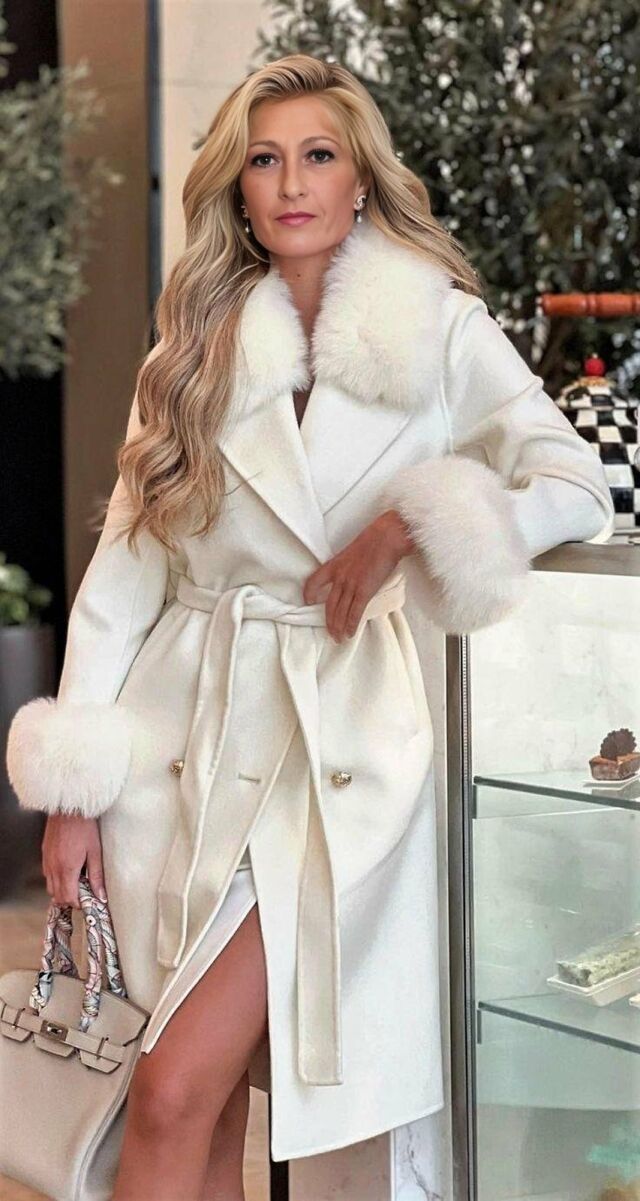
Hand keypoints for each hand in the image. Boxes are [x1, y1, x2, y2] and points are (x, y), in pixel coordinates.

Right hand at [42, 814, 107, 908]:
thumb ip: (96, 876)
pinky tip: (67, 870)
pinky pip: (47, 875)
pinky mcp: (44, 854)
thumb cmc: (84, 827)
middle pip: (57, 896)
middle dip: (69, 899)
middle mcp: (53, 868)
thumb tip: (100, 896)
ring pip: (50, 886)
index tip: (87, 901)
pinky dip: (55, 879)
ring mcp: (47, 861)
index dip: (78, 903)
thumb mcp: (95, 852)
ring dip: (61, 890)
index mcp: (67, 869)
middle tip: (83, 893)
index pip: (68, 898)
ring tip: (76, 882)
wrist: (69, 808)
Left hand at [303, 509, 415, 641]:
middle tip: (331, 632)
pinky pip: (355, 612)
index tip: (309, 601)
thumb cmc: (374, 540)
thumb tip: (354, 576)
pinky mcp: (364, 591)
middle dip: (329, 622)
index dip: (309, 593)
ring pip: (340, 612)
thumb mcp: (352, 552)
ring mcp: (351, 585)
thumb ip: (348, 566)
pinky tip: (350, 633)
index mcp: (334, 565)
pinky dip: (351, 625)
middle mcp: (339, 577)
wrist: (386, 538)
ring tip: (339, 638)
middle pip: (329, 605)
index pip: (314, 581)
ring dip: (339, 628)